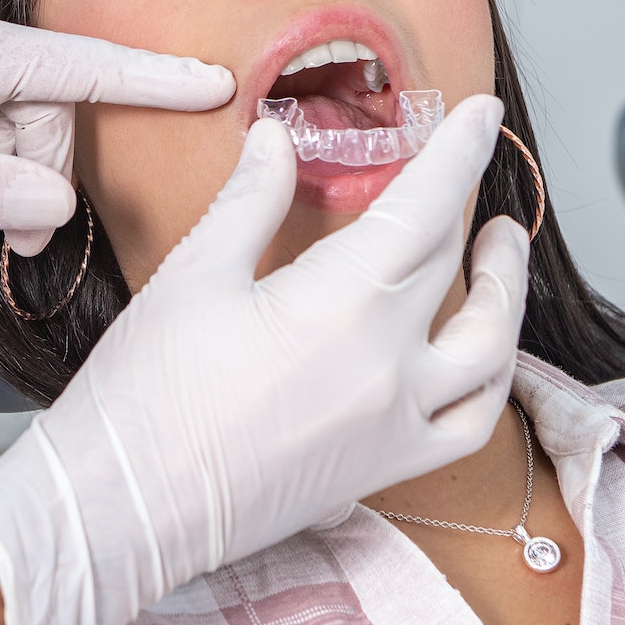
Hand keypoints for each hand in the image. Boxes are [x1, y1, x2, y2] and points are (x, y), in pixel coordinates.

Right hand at [0, 96, 529, 624]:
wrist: (122, 510)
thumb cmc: (145, 398)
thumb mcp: (193, 275)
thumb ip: (250, 200)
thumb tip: (277, 140)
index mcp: (340, 303)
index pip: (425, 207)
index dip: (460, 152)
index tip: (481, 114)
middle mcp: (387, 365)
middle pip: (450, 267)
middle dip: (466, 206)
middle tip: (465, 169)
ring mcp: (394, 424)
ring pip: (490, 349)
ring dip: (503, 292)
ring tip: (499, 253)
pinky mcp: (384, 469)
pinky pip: (470, 424)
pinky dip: (489, 382)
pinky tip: (478, 355)